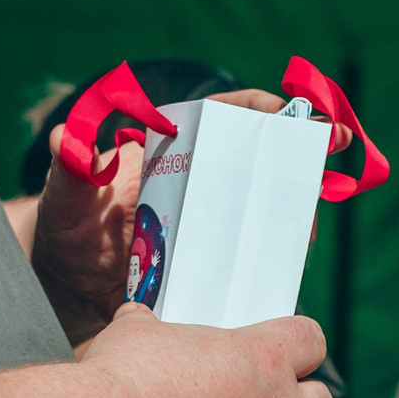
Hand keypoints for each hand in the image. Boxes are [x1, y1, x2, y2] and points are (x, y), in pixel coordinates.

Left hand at [29, 90, 348, 344]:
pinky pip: (254, 250)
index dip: (266, 109)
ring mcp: (211, 218)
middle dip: (299, 154)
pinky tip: (289, 267)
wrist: (68, 288)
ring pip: (264, 204)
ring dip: (294, 209)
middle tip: (332, 152)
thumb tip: (66, 139)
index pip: (225, 114)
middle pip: (259, 157)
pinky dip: (276, 255)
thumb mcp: (67, 197)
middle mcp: (200, 177)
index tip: (296, 112)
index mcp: (173, 145)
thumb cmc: (67, 229)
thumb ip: (69, 167)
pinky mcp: (214, 257)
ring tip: (304, 226)